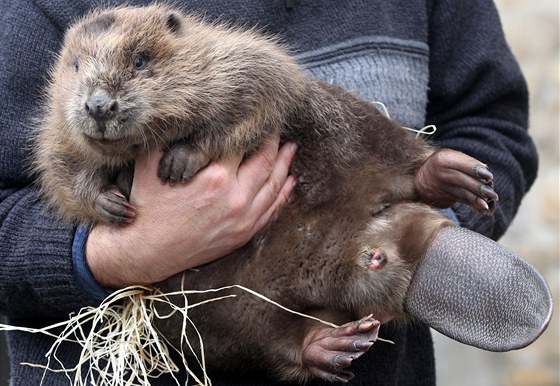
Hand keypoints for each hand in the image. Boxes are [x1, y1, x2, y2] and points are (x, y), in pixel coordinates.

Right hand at [86, 135, 296, 287]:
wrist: (147, 251)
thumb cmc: (148, 207)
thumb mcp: (150, 166)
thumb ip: (168, 139)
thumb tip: (180, 115)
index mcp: (215, 176)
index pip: (243, 141)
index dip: (251, 126)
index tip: (256, 114)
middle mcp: (235, 196)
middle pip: (265, 160)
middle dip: (274, 141)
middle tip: (278, 127)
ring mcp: (243, 217)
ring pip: (274, 184)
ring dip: (285, 164)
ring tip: (292, 148)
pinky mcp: (244, 233)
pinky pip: (272, 210)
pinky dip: (284, 193)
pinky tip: (290, 181)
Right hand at [415, 148, 497, 214]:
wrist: (423, 177)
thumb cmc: (443, 163)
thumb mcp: (450, 156)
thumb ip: (467, 162)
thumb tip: (486, 174)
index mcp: (443, 159)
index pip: (461, 164)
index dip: (475, 170)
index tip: (489, 177)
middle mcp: (441, 174)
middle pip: (462, 181)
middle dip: (478, 189)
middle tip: (493, 195)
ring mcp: (442, 188)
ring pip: (463, 194)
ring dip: (477, 200)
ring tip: (489, 205)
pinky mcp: (444, 199)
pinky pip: (462, 202)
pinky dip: (474, 206)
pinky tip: (484, 210)